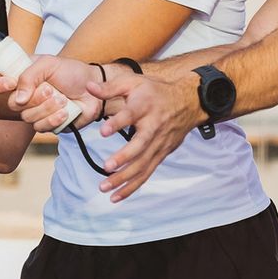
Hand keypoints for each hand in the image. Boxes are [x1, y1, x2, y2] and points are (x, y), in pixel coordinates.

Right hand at [0, 55, 101, 133]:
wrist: (94, 88)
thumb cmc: (71, 72)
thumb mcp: (49, 63)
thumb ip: (29, 75)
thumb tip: (18, 98)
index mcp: (20, 76)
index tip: (10, 83)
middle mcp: (24, 94)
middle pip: (12, 104)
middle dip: (33, 97)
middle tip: (50, 89)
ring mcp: (35, 111)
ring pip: (27, 117)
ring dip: (47, 107)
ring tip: (63, 98)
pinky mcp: (47, 124)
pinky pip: (41, 127)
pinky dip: (54, 118)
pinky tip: (65, 111)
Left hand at [86, 68, 201, 201]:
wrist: (189, 102)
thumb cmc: (156, 91)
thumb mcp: (134, 82)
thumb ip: (110, 87)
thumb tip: (88, 87)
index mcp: (145, 106)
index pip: (131, 115)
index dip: (118, 123)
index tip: (103, 132)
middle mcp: (153, 127)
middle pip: (140, 145)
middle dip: (124, 158)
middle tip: (106, 167)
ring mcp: (159, 144)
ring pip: (143, 165)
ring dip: (124, 178)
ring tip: (105, 187)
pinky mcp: (161, 155)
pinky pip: (146, 173)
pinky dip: (132, 186)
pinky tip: (116, 196)